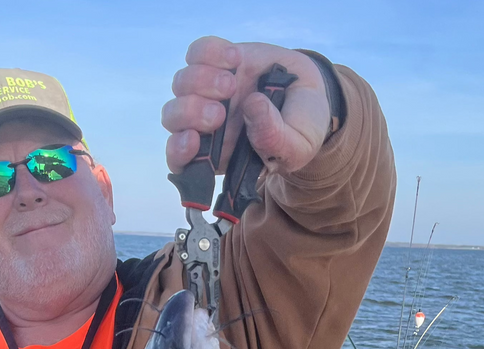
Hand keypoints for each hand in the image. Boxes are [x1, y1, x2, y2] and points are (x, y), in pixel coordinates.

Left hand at [162, 37, 329, 177]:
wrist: (310, 95)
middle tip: (221, 111)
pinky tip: (235, 59)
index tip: (192, 139)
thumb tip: (250, 107)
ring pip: (181, 84)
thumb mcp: (297, 145)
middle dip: (191, 113)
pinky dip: (210, 52)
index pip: (180, 161)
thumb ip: (275, 140)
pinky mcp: (218, 63)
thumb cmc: (300, 130)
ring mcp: (209, 92)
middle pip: (173, 118)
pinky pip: (197, 53)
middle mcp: (206, 126)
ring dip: (201, 81)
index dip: (178, 152)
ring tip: (232, 82)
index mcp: (217, 157)